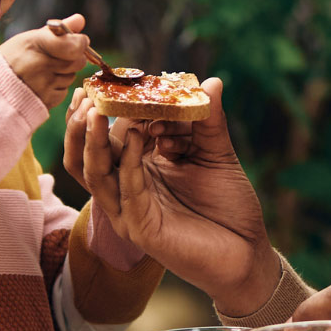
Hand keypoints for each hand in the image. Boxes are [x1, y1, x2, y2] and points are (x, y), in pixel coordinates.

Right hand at [0, 14, 89, 107]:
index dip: (80, 43)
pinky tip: (41, 83)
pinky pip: (63, 92)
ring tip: (44, 71)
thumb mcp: (29, 38)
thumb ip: (58, 31)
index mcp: (36, 44)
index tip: (77, 42)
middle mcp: (40, 65)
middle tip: (57, 57)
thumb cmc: (11, 58)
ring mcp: (43, 85)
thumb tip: (80, 20)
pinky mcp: (45, 101)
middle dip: (73, 58)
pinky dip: (57, 88)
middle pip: (78, 62)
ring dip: (64, 73)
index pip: (75, 46)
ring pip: (71, 77)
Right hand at [64, 76, 282, 314]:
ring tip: (96, 110)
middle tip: (87, 92)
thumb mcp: (216, 153)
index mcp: (140, 169)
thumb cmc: (228, 204)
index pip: (113, 136)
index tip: (116, 80)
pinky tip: (135, 137)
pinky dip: (127, 162)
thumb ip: (209, 120)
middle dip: (83, 123)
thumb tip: (210, 81)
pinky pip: (126, 191)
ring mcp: (130, 210)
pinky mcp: (140, 229)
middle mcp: (128, 189)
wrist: (247, 250)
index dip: (113, 109)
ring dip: (94, 141)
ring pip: (95, 173)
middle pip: (90, 154)